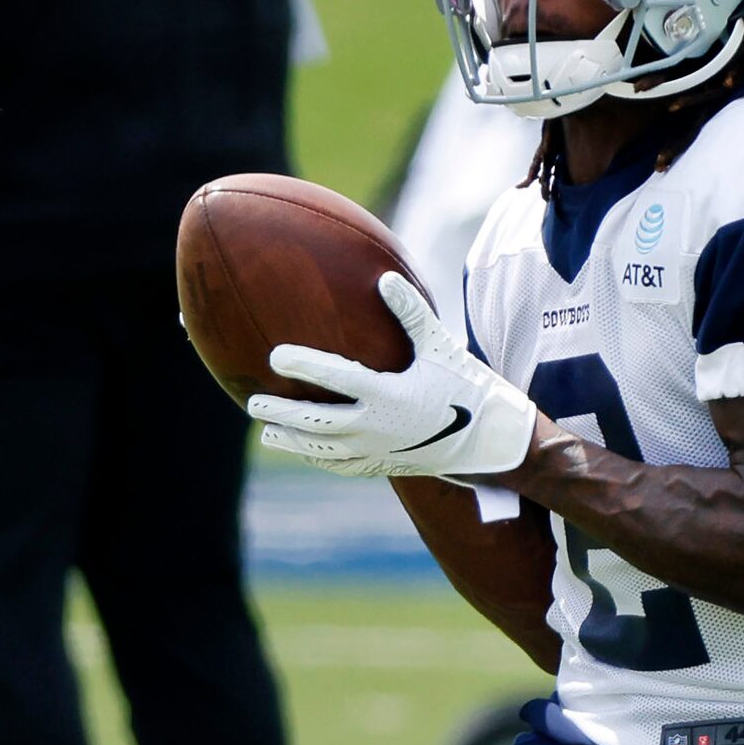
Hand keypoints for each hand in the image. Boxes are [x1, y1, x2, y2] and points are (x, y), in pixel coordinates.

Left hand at [247, 273, 535, 479]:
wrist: (488, 441)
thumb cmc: (465, 387)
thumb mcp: (441, 347)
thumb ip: (411, 313)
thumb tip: (384, 278)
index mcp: (389, 395)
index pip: (336, 378)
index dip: (304, 365)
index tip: (275, 355)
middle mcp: (377, 427)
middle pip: (317, 421)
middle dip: (282, 411)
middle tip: (254, 400)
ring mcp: (378, 451)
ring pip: (323, 449)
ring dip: (292, 440)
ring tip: (266, 429)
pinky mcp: (383, 466)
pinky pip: (342, 465)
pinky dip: (318, 458)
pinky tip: (303, 450)